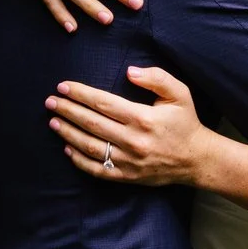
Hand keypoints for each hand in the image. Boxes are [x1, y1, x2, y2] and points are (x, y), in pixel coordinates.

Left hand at [46, 65, 213, 186]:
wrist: (197, 159)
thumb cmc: (186, 123)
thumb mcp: (179, 94)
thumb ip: (156, 78)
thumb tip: (130, 72)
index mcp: (142, 118)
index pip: (102, 103)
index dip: (80, 94)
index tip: (63, 87)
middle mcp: (132, 140)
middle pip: (91, 123)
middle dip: (67, 111)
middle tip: (50, 102)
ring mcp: (128, 161)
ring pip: (90, 147)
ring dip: (68, 133)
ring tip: (53, 122)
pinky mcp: (126, 176)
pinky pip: (97, 170)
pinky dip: (79, 160)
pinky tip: (67, 148)